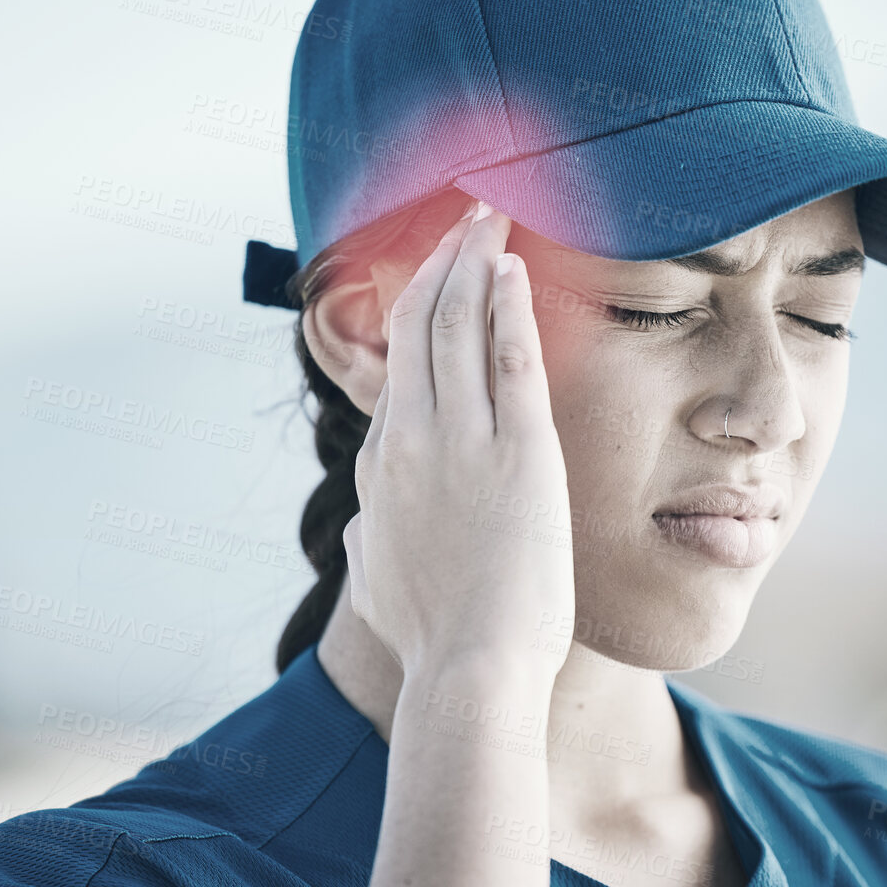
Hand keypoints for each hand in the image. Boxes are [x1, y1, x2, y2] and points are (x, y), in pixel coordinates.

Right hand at [343, 201, 574, 683]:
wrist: (469, 669)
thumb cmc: (431, 637)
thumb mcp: (376, 578)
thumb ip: (371, 535)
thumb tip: (367, 519)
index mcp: (382, 464)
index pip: (397, 366)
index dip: (416, 309)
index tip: (436, 275)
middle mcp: (411, 438)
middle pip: (420, 325)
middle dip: (442, 260)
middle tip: (465, 217)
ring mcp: (462, 440)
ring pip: (458, 327)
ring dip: (473, 263)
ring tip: (488, 219)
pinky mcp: (518, 452)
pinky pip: (509, 359)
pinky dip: (508, 307)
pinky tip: (514, 268)